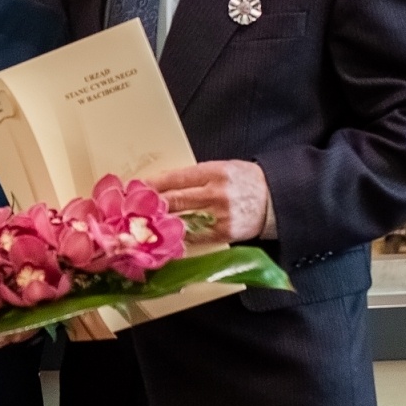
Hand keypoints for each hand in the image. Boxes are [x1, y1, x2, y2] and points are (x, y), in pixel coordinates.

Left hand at [145, 160, 269, 243]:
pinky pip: (194, 237)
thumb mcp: (222, 168)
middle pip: (174, 200)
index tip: (133, 187)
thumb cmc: (246, 181)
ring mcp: (219, 216)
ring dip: (158, 223)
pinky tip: (162, 238)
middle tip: (129, 207)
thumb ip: (196, 176)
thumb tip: (163, 184)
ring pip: (180, 220)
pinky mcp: (223, 234)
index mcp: (214, 172)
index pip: (175, 178)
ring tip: (140, 224)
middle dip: (149, 204)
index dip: (152, 184)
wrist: (276, 199)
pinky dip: (177, 238)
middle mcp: (215, 193)